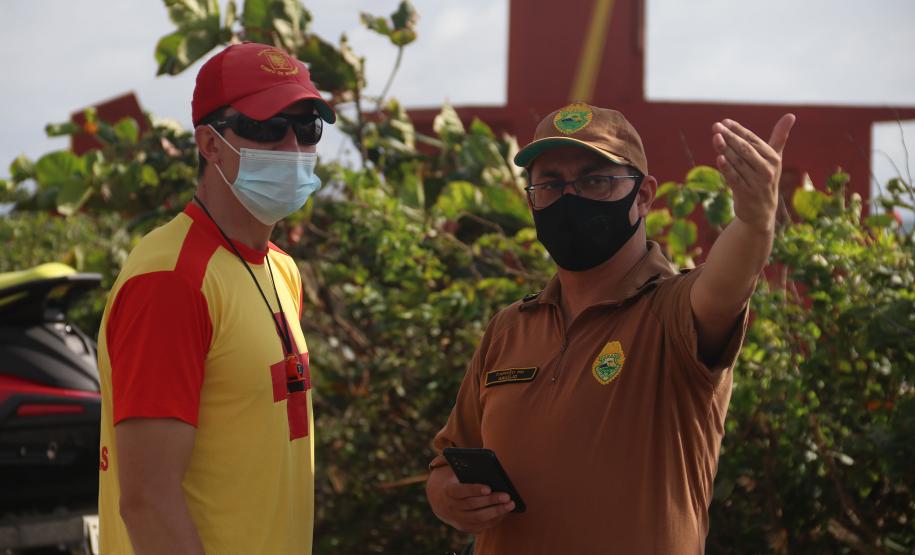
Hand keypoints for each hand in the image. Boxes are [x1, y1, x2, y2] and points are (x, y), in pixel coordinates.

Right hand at [426, 465, 515, 532]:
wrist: (442, 501)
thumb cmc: (458, 482)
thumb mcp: (458, 474)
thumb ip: (470, 472)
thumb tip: (490, 471)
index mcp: (448, 490)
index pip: (461, 490)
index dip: (474, 489)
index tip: (489, 488)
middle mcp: (451, 507)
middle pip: (472, 504)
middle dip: (491, 500)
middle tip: (507, 496)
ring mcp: (457, 519)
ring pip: (478, 517)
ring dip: (496, 512)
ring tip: (510, 505)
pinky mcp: (465, 527)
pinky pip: (481, 526)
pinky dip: (494, 520)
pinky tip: (505, 513)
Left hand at [712, 114, 795, 233]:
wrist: (762, 211)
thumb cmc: (765, 179)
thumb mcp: (774, 159)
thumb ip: (780, 137)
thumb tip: (791, 115)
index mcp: (773, 158)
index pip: (753, 140)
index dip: (739, 130)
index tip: (725, 121)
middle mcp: (767, 169)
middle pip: (745, 149)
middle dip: (730, 137)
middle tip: (716, 126)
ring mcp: (757, 182)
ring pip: (738, 163)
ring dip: (725, 149)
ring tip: (715, 138)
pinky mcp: (746, 193)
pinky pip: (735, 178)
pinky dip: (727, 169)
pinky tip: (719, 158)